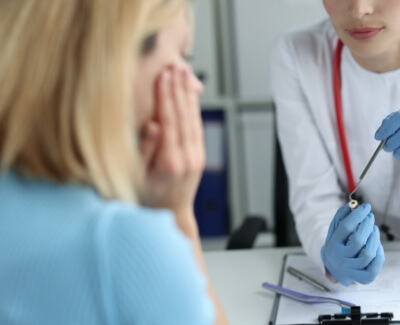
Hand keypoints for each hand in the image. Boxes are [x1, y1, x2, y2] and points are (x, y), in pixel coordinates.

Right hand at [139, 66, 204, 212]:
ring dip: (188, 95)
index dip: (166, 96)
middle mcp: (187, 158)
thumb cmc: (149, 198)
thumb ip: (146, 151)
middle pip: (183, 116)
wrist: (172, 214)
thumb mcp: (138, 178)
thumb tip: (153, 125)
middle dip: (178, 90)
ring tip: (184, 75)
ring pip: (194, 119)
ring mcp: (196, 157)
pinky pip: (198, 127)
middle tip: (175, 68)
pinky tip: (190, 96)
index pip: (169, 121)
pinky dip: (195, 109)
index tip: (163, 77)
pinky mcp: (200, 156)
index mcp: (169, 162)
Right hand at [321, 203, 384, 285]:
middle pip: (358, 240)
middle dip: (367, 225)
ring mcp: (351, 270)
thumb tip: (354, 204)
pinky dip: (379, 253)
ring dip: (374, 238)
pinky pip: (375, 266)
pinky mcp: (363, 278)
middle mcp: (340, 259)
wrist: (336, 266)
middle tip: (370, 217)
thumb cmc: (339, 242)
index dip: (357, 215)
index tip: (366, 207)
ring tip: (373, 230)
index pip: (345, 227)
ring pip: (368, 253)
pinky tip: (376, 245)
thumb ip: (342, 215)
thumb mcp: (336, 229)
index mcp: (332, 245)